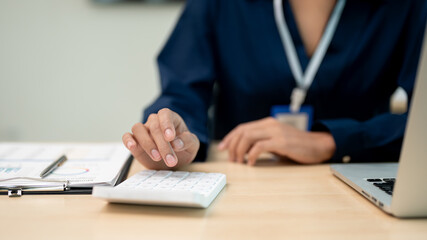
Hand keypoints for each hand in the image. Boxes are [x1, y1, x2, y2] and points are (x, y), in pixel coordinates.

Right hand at [122, 108, 199, 169]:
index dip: (166, 124)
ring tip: (157, 157)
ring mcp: (144, 131)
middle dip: (163, 145)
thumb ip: (187, 141)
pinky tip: (133, 147)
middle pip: (154, 126)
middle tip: (170, 160)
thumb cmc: (183, 147)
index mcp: (170, 118)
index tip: (170, 138)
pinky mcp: (135, 141)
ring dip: (147, 144)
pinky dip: (128, 140)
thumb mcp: (193, 145)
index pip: (165, 114)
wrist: (174, 159)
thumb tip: (177, 143)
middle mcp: (155, 121)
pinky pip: (127, 136)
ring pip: (138, 129)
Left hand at [218, 117, 335, 164]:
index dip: (230, 138)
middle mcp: (269, 125)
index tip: (222, 148)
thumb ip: (261, 142)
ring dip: (240, 151)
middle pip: (242, 132)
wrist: (318, 146)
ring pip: (248, 137)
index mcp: (267, 123)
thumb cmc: (296, 146)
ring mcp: (276, 132)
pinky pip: (260, 147)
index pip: (242, 128)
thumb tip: (243, 151)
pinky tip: (251, 163)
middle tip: (231, 160)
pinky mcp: (282, 142)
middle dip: (232, 146)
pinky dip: (252, 155)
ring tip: (239, 163)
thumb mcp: (276, 141)